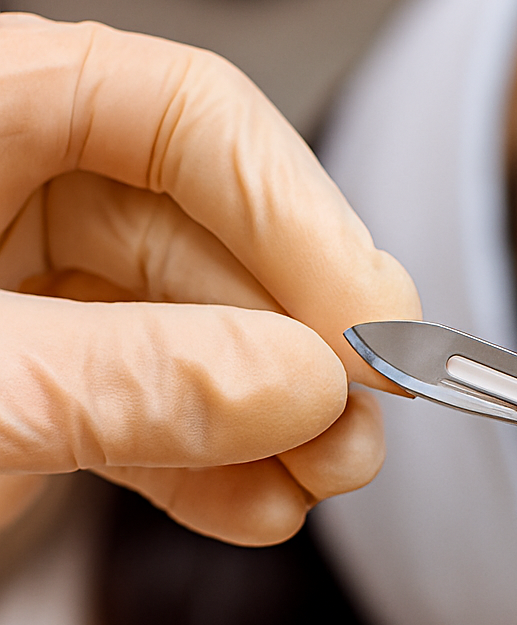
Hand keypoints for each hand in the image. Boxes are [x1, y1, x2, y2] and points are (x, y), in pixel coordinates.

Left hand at [0, 14, 418, 543]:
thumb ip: (128, 378)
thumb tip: (301, 387)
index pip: (188, 116)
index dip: (300, 217)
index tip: (372, 328)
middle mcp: (16, 190)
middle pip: (218, 241)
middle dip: (302, 348)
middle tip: (360, 423)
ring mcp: (37, 294)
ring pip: (204, 336)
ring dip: (280, 420)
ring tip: (330, 475)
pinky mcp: (51, 385)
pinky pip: (156, 412)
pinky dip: (215, 471)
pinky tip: (260, 509)